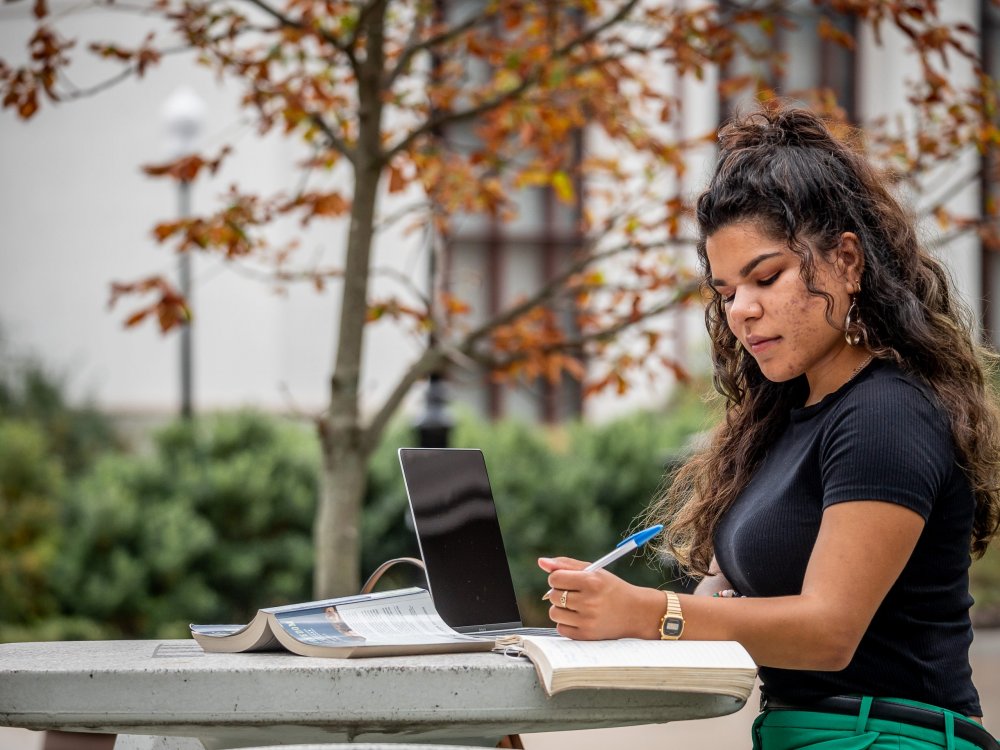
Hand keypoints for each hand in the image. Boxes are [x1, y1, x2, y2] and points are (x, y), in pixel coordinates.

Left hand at [538, 556, 662, 639]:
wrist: (636, 613)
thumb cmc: (612, 589)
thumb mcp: (594, 571)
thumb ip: (566, 564)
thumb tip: (541, 562)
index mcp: (591, 581)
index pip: (555, 579)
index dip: (558, 579)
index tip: (567, 580)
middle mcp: (589, 601)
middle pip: (553, 596)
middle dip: (560, 593)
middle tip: (575, 594)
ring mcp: (588, 620)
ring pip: (554, 613)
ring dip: (561, 609)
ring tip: (578, 606)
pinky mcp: (586, 636)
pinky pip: (561, 628)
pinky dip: (566, 623)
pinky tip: (580, 618)